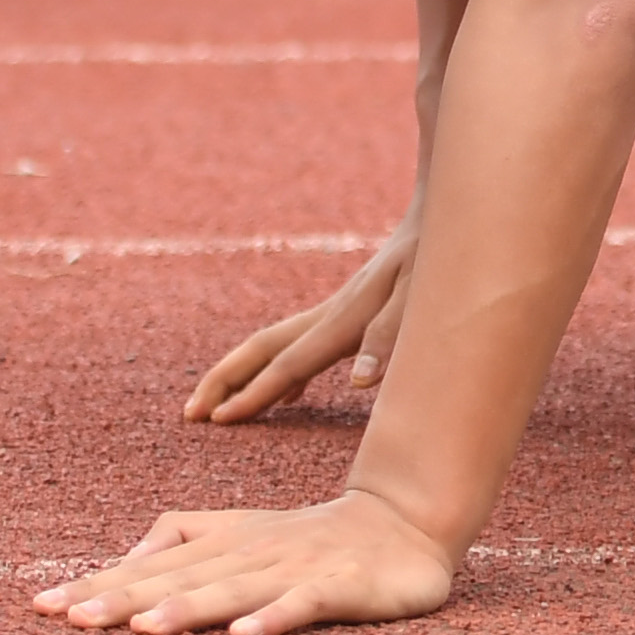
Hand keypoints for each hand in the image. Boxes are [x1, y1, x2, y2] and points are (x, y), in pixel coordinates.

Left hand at [39, 486, 460, 634]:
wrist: (407, 521)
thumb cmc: (313, 537)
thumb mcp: (243, 531)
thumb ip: (185, 535)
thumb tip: (124, 554)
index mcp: (224, 542)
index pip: (152, 566)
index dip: (101, 584)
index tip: (45, 607)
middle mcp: (251, 553)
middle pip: (179, 577)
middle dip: (124, 597)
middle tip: (71, 618)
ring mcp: (295, 569)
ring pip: (233, 589)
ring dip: (188, 608)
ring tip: (143, 628)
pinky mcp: (340, 586)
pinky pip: (304, 605)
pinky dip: (275, 618)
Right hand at [186, 228, 415, 424]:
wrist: (444, 214)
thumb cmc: (437, 259)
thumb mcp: (422, 295)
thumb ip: (390, 335)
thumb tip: (359, 382)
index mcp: (344, 320)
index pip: (288, 364)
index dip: (253, 394)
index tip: (219, 420)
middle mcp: (331, 315)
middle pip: (262, 349)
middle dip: (223, 380)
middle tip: (189, 415)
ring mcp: (337, 312)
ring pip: (275, 346)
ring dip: (243, 376)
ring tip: (217, 409)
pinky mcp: (352, 312)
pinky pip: (303, 347)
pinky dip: (285, 374)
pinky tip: (288, 397)